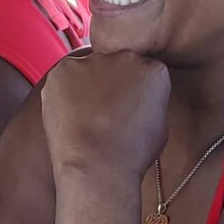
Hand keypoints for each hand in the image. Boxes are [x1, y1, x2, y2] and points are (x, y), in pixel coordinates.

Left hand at [41, 50, 169, 177]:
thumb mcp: (159, 125)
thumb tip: (137, 97)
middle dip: (112, 83)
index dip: (134, 91)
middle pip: (117, 64)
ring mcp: (92, 61)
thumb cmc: (130, 155)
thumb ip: (149, 100)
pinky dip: (64, 92)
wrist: (97, 166)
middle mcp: (125, 57)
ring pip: (89, 69)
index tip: (128, 108)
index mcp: (154, 70)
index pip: (144, 71)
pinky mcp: (64, 70)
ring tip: (86, 118)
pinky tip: (70, 115)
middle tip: (105, 112)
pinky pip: (65, 77)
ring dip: (87, 86)